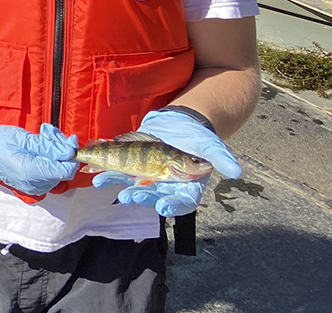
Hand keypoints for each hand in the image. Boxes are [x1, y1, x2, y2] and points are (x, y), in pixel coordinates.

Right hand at [0, 123, 80, 195]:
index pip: (65, 170)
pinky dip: (48, 160)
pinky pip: (48, 174)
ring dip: (55, 153)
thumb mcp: (23, 138)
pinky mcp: (31, 185)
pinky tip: (39, 147)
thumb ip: (48, 146)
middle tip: (50, 132)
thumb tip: (69, 151)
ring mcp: (33, 187)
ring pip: (56, 172)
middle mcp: (34, 184)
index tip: (69, 139)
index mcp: (31, 172)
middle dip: (61, 150)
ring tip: (42, 136)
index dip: (71, 155)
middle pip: (63, 170)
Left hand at [90, 107, 241, 216]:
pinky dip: (105, 172)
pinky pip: (117, 172)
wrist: (179, 124)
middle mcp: (165, 187)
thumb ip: (221, 159)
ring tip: (101, 182)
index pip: (182, 202)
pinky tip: (94, 172)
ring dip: (115, 184)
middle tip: (128, 196)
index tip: (162, 207)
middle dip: (140, 197)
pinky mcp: (132, 167)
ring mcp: (147, 178)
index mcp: (187, 187)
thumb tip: (237, 172)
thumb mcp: (211, 146)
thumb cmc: (198, 138)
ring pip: (130, 185)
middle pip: (153, 197)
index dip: (172, 206)